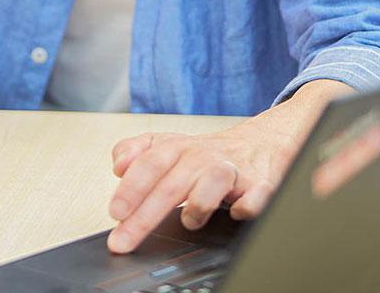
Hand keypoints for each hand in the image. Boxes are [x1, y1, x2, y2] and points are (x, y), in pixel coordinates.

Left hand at [106, 79, 350, 253]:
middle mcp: (204, 157)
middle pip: (172, 182)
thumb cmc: (210, 153)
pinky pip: (257, 195)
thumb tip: (118, 164)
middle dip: (145, 213)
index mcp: (179, 149)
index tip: (115, 212)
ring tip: (188, 221)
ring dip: (198, 202)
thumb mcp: (170, 146)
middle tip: (125, 238)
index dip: (131, 188)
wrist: (264, 141)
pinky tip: (236, 214)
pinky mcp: (262, 183)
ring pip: (214, 179)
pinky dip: (247, 206)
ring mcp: (233, 170)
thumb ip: (139, 152)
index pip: (149, 164)